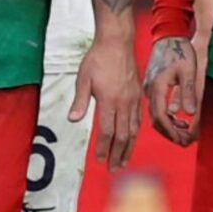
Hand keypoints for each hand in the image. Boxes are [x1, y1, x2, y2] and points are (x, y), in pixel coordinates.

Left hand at [77, 37, 144, 168]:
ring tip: (123, 161)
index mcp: (110, 100)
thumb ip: (80, 101)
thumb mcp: (83, 78)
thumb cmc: (97, 59)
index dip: (103, 148)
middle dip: (117, 154)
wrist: (117, 42)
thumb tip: (73, 120)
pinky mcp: (139, 94)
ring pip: (133, 129)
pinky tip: (132, 139)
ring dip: (128, 147)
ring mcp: (134, 99)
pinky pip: (139, 119)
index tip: (99, 160)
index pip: (107, 131)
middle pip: (123, 135)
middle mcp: (124, 103)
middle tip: (113, 169)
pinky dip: (135, 133)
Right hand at [142, 34, 202, 147]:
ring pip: (156, 115)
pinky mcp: (152, 86)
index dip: (171, 132)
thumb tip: (190, 113)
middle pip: (156, 120)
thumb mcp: (189, 71)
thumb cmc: (181, 51)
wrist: (169, 35)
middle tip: (185, 141)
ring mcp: (149, 89)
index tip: (182, 140)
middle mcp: (150, 91)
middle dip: (170, 133)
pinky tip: (178, 119)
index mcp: (157, 88)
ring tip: (185, 131)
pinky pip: (157, 107)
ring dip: (169, 126)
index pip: (161, 117)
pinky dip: (167, 117)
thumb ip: (188, 92)